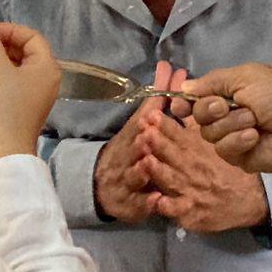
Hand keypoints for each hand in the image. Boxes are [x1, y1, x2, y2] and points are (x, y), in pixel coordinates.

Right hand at [0, 23, 60, 166]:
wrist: (5, 148)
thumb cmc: (6, 107)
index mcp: (47, 67)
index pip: (32, 37)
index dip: (9, 30)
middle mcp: (45, 78)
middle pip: (26, 50)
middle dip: (3, 44)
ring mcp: (34, 92)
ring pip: (17, 64)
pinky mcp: (22, 102)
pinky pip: (13, 79)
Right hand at [92, 60, 177, 224]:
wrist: (101, 184)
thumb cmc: (130, 148)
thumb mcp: (141, 122)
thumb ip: (157, 97)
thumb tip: (169, 66)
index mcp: (133, 136)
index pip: (140, 125)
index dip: (148, 118)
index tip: (153, 112)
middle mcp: (128, 157)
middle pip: (134, 149)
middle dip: (140, 142)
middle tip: (148, 136)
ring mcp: (128, 181)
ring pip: (134, 175)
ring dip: (140, 169)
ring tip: (148, 164)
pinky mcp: (132, 204)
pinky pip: (139, 204)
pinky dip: (147, 203)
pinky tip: (156, 201)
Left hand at [137, 113, 268, 233]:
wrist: (249, 200)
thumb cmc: (225, 168)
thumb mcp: (213, 143)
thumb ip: (193, 124)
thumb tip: (177, 100)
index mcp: (198, 150)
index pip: (179, 135)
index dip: (165, 125)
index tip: (151, 114)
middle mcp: (193, 169)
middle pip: (172, 154)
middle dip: (158, 142)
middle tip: (145, 131)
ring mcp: (191, 192)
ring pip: (172, 180)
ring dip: (159, 170)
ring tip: (146, 161)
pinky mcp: (191, 213)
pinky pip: (178, 210)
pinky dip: (168, 206)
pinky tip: (158, 201)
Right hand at [180, 63, 271, 177]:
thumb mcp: (247, 77)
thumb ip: (213, 81)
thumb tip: (183, 87)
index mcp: (229, 92)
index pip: (196, 97)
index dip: (184, 101)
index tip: (178, 104)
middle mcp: (227, 114)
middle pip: (197, 114)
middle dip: (209, 109)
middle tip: (227, 106)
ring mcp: (231, 137)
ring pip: (208, 133)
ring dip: (230, 124)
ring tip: (254, 121)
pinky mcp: (237, 158)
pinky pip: (222, 149)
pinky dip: (236, 141)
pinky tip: (254, 137)